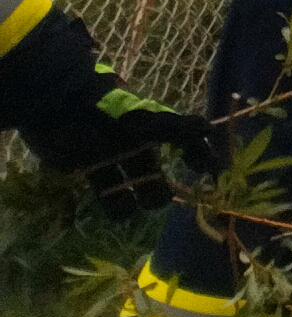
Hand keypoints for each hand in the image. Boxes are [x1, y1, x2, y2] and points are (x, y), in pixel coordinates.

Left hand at [25, 69, 219, 205]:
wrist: (56, 104)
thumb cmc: (105, 108)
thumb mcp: (142, 118)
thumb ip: (174, 127)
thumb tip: (209, 129)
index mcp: (152, 126)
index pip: (182, 141)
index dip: (197, 155)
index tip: (209, 174)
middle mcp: (135, 141)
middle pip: (154, 170)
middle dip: (160, 188)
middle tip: (162, 201)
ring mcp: (111, 155)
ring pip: (131, 182)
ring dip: (137, 197)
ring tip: (136, 207)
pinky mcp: (87, 166)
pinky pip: (105, 189)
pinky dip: (114, 204)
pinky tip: (119, 212)